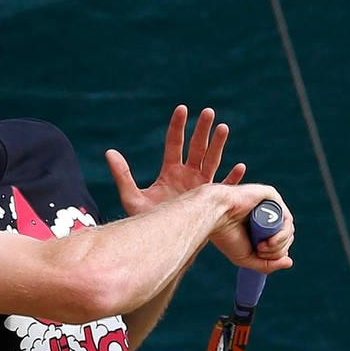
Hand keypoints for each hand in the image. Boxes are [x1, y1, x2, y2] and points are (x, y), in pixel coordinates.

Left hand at [106, 106, 245, 216]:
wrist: (164, 241)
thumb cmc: (148, 222)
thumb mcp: (132, 198)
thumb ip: (123, 175)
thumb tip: (109, 152)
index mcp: (170, 172)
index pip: (174, 143)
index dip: (178, 127)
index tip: (182, 109)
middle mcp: (188, 175)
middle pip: (196, 147)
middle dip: (202, 129)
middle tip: (208, 111)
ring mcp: (201, 186)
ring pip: (212, 160)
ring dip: (218, 145)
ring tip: (223, 127)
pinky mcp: (211, 200)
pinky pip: (224, 187)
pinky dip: (232, 178)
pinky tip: (239, 166)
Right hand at [209, 186, 295, 273]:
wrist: (214, 217)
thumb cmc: (225, 236)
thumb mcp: (247, 258)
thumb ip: (268, 264)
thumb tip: (289, 262)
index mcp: (260, 227)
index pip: (280, 243)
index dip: (276, 253)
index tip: (260, 256)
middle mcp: (266, 215)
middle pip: (286, 237)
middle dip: (277, 251)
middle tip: (260, 251)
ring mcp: (270, 205)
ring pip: (288, 230)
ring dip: (279, 245)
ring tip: (262, 247)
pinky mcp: (272, 197)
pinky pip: (287, 218)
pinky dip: (282, 234)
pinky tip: (270, 241)